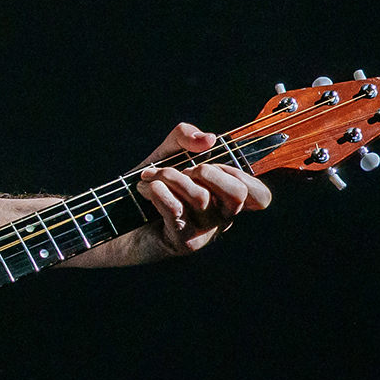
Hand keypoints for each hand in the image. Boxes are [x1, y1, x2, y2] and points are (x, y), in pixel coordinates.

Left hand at [135, 123, 272, 255]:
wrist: (120, 217)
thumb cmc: (152, 184)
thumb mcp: (168, 152)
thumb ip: (186, 136)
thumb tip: (209, 139)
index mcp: (226, 198)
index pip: (260, 196)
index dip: (239, 173)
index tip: (209, 163)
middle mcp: (221, 218)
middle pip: (237, 193)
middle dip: (206, 171)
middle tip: (184, 170)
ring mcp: (205, 233)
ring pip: (200, 197)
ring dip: (169, 177)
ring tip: (150, 176)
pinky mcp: (184, 242)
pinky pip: (176, 209)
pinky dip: (157, 191)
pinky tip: (145, 189)